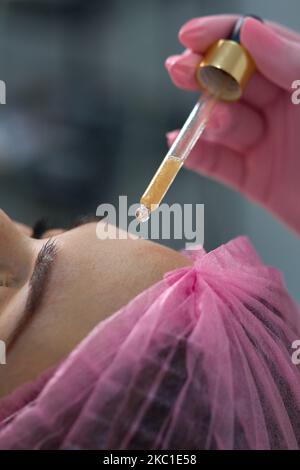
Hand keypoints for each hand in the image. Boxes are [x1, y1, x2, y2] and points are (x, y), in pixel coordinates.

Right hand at [165, 15, 299, 234]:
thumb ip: (293, 64)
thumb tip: (252, 32)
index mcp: (299, 80)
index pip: (256, 46)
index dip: (222, 36)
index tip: (191, 36)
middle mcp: (280, 110)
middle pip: (231, 83)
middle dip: (203, 75)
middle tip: (178, 70)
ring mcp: (265, 145)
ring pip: (223, 124)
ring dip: (207, 120)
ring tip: (212, 122)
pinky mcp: (255, 180)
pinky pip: (219, 165)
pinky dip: (197, 156)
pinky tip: (180, 146)